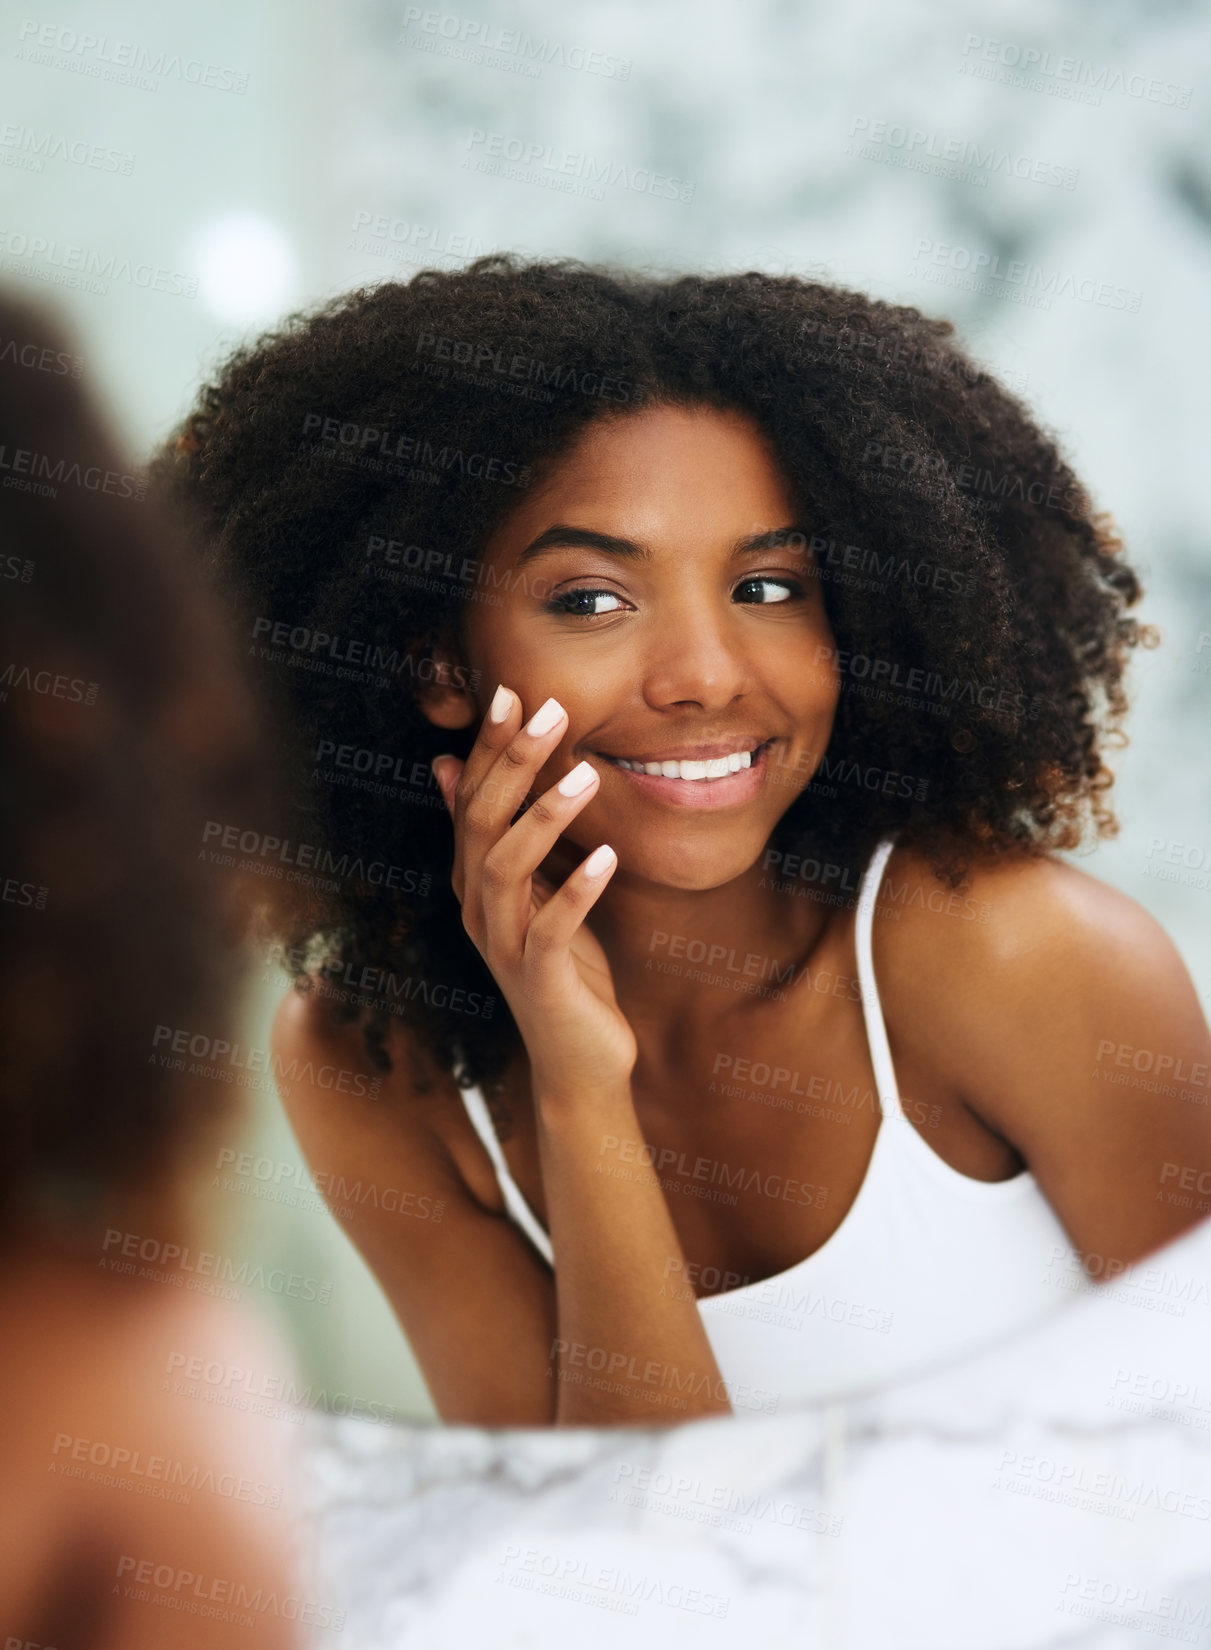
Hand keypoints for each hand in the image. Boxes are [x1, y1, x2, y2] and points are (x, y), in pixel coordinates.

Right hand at [431, 685, 638, 1099]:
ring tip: (586, 775)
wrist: (577, 1061)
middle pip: (481, 822)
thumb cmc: (562, 969)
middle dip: (512, 763)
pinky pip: (551, 929)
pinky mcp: (540, 981)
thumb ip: (499, 835)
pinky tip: (609, 858)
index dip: (488, 747)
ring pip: (505, 868)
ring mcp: (505, 946)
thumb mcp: (530, 893)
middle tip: (549, 711)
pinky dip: (578, 891)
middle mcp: (478, 909)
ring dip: (545, 817)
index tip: (512, 691)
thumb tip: (450, 767)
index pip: (471, 800)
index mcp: (474, 882)